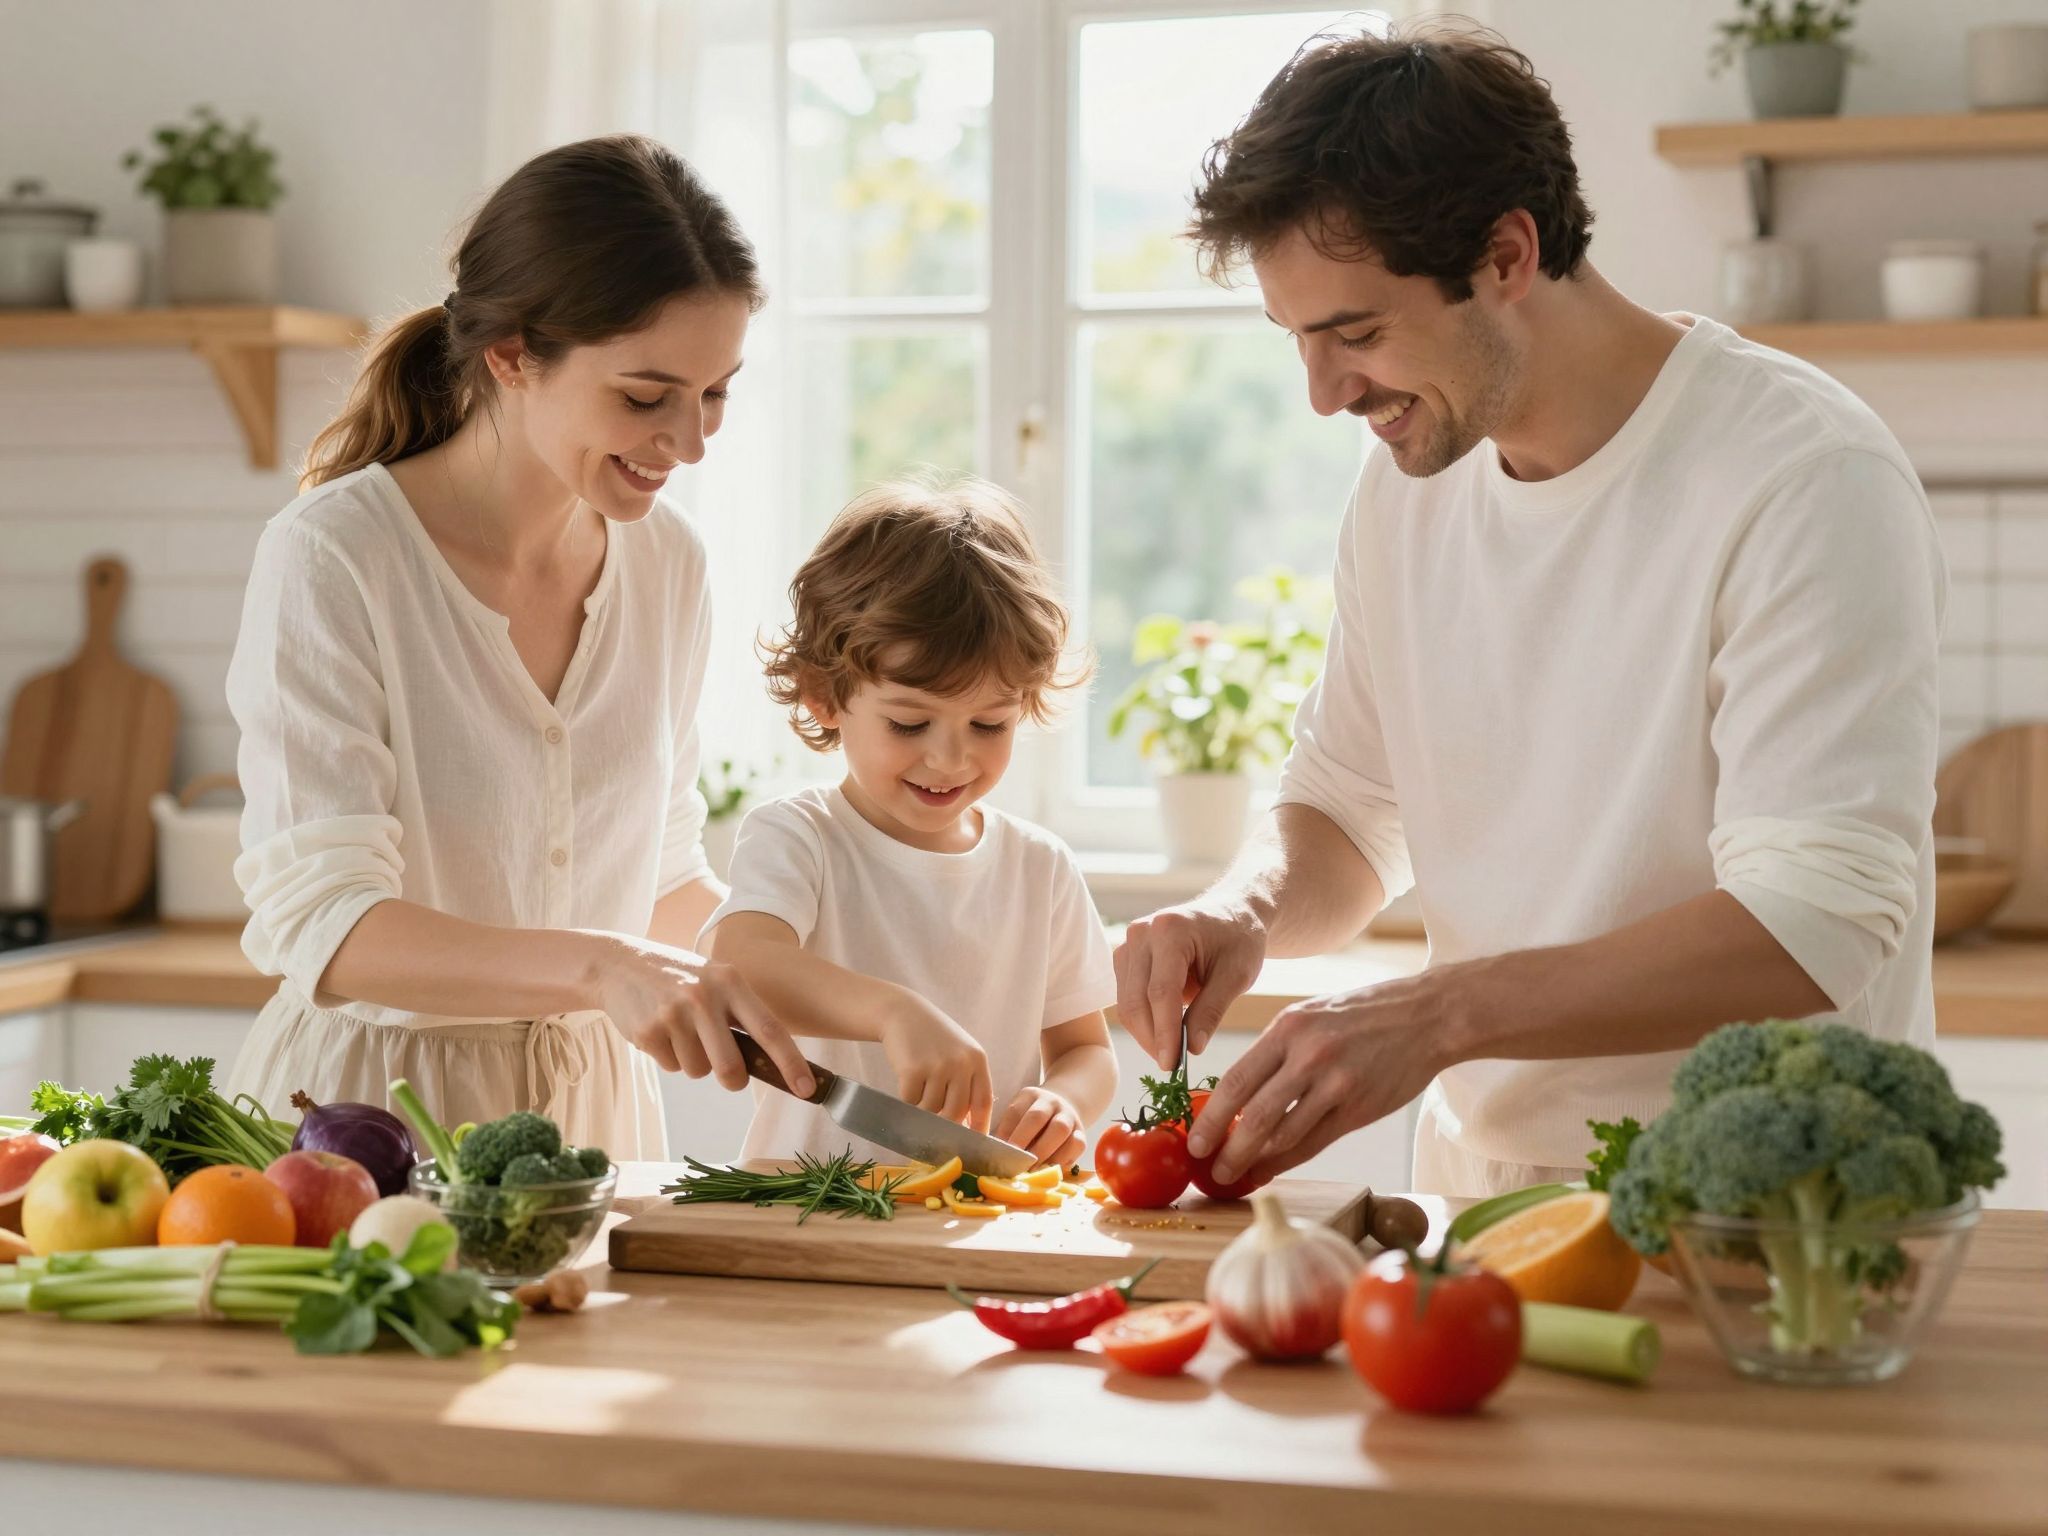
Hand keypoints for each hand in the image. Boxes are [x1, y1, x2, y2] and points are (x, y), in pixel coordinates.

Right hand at [591, 934, 814, 1096]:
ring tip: (681, 1030)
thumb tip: (769, 1062)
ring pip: (699, 1071)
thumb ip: (740, 1014)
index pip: (770, 1030)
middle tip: (729, 1074)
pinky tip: (661, 1030)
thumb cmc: (679, 978)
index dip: (791, 1064)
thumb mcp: (715, 980)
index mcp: (730, 982)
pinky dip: (670, 1057)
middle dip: (733, 1080)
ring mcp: (673, 1015)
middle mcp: (704, 997)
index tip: (808, 1089)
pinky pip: (672, 1067)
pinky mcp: (648, 1032)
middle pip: (731, 1067)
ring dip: (694, 1061)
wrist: (619, 964)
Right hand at [878, 997, 992, 1132]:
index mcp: (977, 1060)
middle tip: (935, 1127)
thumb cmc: (932, 1038)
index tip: (974, 1144)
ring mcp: (937, 1066)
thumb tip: (967, 1126)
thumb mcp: (959, 1053)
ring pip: (931, 1110)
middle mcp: (961, 1063)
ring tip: (918, 1091)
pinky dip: (907, 1100)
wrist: (903, 1013)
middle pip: (956, 1113)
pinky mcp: (913, 1070)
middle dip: (945, 1125)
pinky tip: (906, 1083)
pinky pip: (911, 1102)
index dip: (979, 1127)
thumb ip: (966, 1083)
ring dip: (922, 1110)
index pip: (983, 1103)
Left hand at [995, 1085, 1085, 1169]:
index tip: (998, 1152)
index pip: (1015, 1111)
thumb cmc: (1033, 1121)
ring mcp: (1069, 1116)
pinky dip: (1062, 1159)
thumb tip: (995, 1156)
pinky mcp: (1082, 1134)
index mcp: (1030, 1095)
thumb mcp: (1019, 1116)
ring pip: (1060, 1130)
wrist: (1065, 1108)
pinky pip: (1076, 1145)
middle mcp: (1051, 1102)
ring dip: (1043, 1153)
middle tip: (1013, 1162)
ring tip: (1031, 1170)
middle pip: (1037, 1117)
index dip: (1006, 1132)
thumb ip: (1008, 1132)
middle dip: (1023, 1141)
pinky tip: (1050, 1169)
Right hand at [1113, 899, 1267, 1069]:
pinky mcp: (1125, 957)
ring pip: (1127, 1003)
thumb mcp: (1237, 975)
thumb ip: (1212, 1010)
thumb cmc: (1239, 941)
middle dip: (1152, 1039)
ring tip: (1172, 1052)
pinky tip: (1165, 1034)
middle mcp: (1141, 932)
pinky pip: (1127, 998)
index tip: (1173, 1065)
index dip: (1165, 1033)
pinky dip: (1144, 1021)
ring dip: (1146, 1034)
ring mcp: (1128, 943)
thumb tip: (1192, 1049)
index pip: (1161, 992)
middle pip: (1136, 1000)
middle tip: (1172, 1067)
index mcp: (1170, 929)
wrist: (1230, 915)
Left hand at [1188, 972, 1454, 1185]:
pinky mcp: (1360, 1108)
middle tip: (1206, 1166)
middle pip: (1252, 1114)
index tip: (1193, 1137)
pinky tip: (1270, 1170)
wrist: (1427, 1016)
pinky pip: (1314, 1143)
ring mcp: (1336, 1084)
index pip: (1236, 1079)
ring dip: (1252, 1161)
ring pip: (1282, 1135)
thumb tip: (1239, 1093)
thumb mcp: (1311, 1014)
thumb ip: (1278, 1050)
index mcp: (1288, 1028)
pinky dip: (1286, 1161)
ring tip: (1234, 1174)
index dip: (1210, 1116)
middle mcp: (1309, 1056)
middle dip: (1224, 1146)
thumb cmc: (1363, 1015)